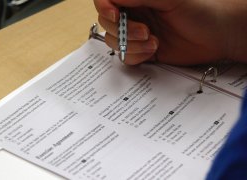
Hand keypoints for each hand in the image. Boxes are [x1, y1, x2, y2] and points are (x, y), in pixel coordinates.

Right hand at [93, 0, 239, 64]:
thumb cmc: (199, 10)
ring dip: (131, 45)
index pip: (106, 1)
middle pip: (107, 23)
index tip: (115, 16)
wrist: (216, 35)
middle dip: (123, 30)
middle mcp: (133, 14)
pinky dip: (136, 56)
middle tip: (145, 31)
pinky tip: (153, 50)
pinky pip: (125, 57)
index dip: (105, 8)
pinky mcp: (141, 51)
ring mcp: (135, 34)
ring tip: (153, 41)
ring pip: (114, 42)